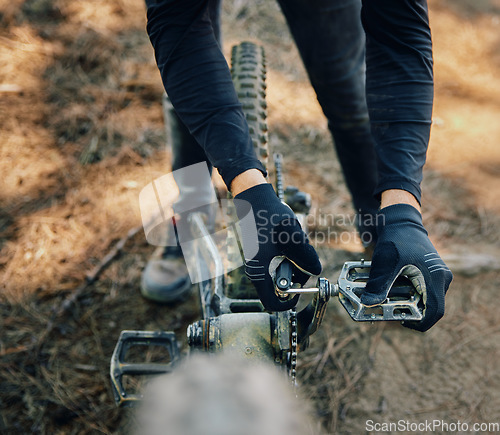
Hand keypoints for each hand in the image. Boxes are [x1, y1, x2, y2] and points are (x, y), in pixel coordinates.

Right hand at [234, 183, 321, 310]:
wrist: (256, 199)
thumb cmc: (268, 216)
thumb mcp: (291, 235)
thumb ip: (304, 256)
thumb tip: (315, 272)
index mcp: (258, 272)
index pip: (272, 303)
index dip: (289, 303)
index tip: (301, 291)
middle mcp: (257, 270)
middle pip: (282, 287)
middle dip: (297, 275)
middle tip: (301, 257)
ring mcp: (260, 262)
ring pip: (285, 273)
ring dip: (296, 262)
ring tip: (295, 241)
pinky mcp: (264, 255)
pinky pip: (283, 262)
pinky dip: (291, 254)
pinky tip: (290, 238)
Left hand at [360, 204, 452, 331]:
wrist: (401, 221)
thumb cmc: (396, 239)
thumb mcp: (385, 262)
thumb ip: (379, 284)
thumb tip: (369, 303)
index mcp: (436, 278)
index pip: (435, 312)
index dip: (420, 323)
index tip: (402, 323)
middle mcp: (441, 279)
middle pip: (429, 307)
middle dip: (409, 313)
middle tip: (389, 312)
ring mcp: (436, 276)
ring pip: (424, 299)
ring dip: (407, 303)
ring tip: (388, 301)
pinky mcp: (429, 274)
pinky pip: (421, 290)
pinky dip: (406, 294)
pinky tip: (390, 290)